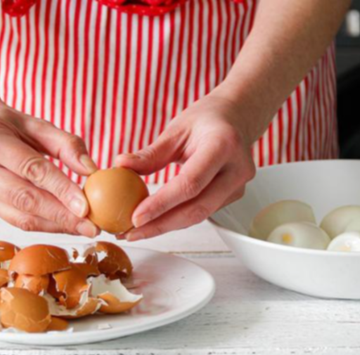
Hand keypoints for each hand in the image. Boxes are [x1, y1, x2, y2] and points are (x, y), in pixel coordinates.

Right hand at [0, 101, 99, 236]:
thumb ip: (66, 144)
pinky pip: (14, 219)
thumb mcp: (37, 124)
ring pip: (19, 216)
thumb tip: (90, 170)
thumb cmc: (9, 125)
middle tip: (90, 226)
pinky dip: (43, 225)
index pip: (30, 168)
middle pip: (24, 198)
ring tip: (82, 228)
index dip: (60, 189)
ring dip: (55, 225)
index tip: (85, 207)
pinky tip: (64, 225)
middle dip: (61, 215)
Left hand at [115, 93, 257, 240]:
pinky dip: (178, 218)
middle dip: (161, 225)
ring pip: (200, 215)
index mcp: (223, 145)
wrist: (237, 117)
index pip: (190, 183)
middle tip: (131, 232)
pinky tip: (156, 220)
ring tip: (136, 230)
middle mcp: (236, 169)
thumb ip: (151, 153)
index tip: (136, 217)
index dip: (162, 204)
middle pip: (197, 208)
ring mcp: (238, 185)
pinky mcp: (234, 195)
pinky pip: (203, 211)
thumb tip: (121, 165)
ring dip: (167, 226)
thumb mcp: (177, 129)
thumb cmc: (207, 119)